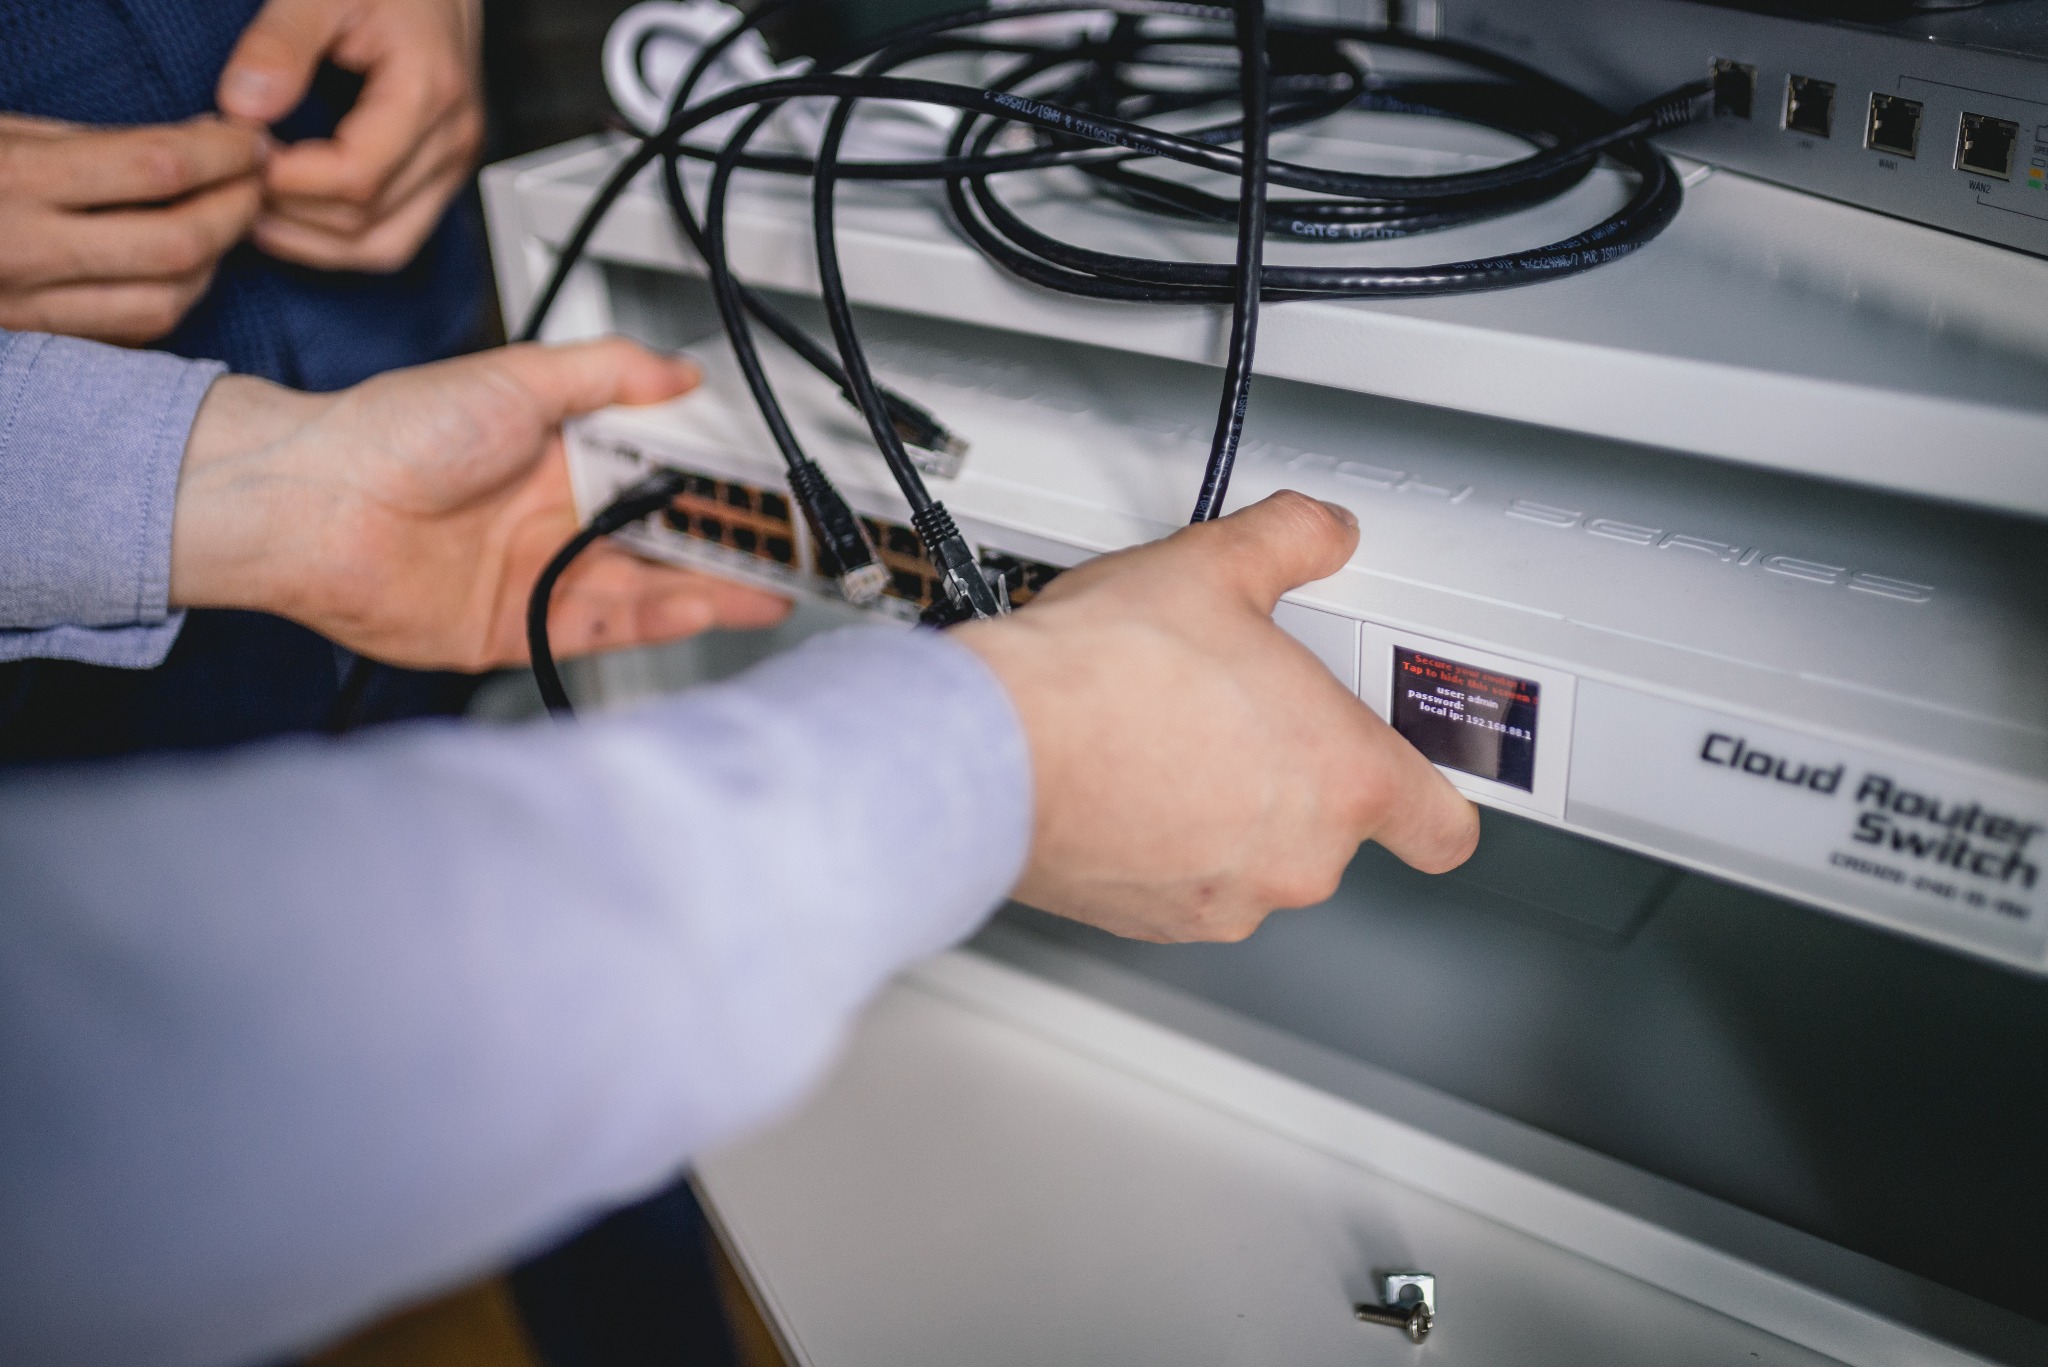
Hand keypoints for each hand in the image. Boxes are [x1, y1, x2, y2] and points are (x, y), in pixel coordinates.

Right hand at [0, 114, 264, 344]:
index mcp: (15, 178)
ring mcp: (27, 307)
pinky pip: (133, 334)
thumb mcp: (10, 134)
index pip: (156, 168)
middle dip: (235, 211)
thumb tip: (208, 138)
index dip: (222, 154)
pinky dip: (172, 300)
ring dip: (212, 264)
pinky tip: (180, 270)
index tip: (251, 144)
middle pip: (177, 244)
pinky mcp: (38, 345)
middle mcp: (23, 249)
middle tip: (255, 185)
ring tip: (222, 226)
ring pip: (165, 302)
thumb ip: (106, 141)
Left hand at [170, 337, 790, 670]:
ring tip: (771, 587)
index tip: (771, 485)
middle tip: (791, 547)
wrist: (310, 506)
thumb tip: (682, 372)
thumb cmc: (391, 431)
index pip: (664, 468)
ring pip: (648, 587)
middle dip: (732, 543)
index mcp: (562, 453)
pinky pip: (604, 628)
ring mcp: (541, 575)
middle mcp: (557, 516)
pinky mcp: (519, 628)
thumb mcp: (516, 378)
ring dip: (714, 587)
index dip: (719, 478)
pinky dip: (658, 619)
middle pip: (666, 535)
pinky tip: (704, 605)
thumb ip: (607, 374)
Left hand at [218, 0, 483, 272]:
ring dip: (312, 240)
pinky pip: (393, 240)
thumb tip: (242, 107)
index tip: (236, 152)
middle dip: (289, 210)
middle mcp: (451, 141)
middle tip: (234, 175)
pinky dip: (338, 243)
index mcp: (429, 92)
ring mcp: (451, 166)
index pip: (357, 177)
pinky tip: (292, 216)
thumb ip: (280, 43)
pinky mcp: (440, 178)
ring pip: (382, 247)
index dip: (286, 180)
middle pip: (365, 220)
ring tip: (256, 205)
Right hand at [957, 493, 1478, 942]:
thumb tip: (1319, 530)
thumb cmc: (1102, 676)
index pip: (1442, 827)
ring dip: (1226, 811)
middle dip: (1291, 773)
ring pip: (1254, 856)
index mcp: (1343, 778)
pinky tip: (1123, 779)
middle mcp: (1298, 856)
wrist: (993, 750)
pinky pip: (1184, 883)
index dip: (1433, 799)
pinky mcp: (1152, 922)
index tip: (1414, 777)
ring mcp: (1226, 899)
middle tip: (1238, 711)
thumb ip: (1290, 541)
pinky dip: (1163, 844)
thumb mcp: (1213, 566)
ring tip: (1167, 738)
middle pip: (1334, 826)